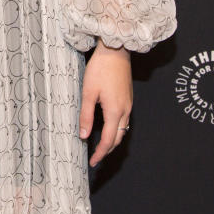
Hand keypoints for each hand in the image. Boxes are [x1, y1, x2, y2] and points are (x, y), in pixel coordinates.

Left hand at [80, 41, 132, 166]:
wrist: (115, 51)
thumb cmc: (100, 69)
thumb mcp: (88, 92)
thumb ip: (86, 115)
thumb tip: (84, 135)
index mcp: (115, 111)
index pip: (109, 140)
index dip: (101, 153)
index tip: (93, 162)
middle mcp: (125, 110)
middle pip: (118, 138)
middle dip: (107, 150)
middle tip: (96, 157)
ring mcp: (129, 104)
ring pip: (123, 129)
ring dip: (113, 140)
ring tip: (101, 146)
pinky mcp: (128, 98)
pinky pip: (124, 120)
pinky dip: (116, 129)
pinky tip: (108, 127)